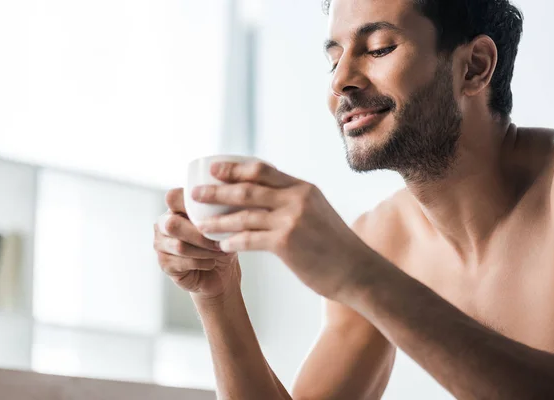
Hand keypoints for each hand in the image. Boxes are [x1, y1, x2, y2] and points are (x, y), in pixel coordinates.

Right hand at [153, 188, 240, 300]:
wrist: (222, 272)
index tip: (212, 215)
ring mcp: (161, 243)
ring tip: (218, 252)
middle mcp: (164, 223)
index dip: (190, 204)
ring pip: (179, 246)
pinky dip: (202, 263)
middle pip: (172, 224)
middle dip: (200, 235)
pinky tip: (211, 262)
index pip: (172, 198)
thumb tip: (222, 200)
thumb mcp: (224, 222)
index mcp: (176, 207)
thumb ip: (216, 209)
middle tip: (219, 242)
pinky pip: (182, 262)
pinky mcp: (164, 263)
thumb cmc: (222, 242)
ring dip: (204, 251)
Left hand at [191, 161, 371, 298]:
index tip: (214, 168)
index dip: (235, 168)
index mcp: (303, 188)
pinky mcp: (286, 243)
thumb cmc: (336, 246)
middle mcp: (296, 198)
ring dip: (218, 219)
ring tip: (199, 224)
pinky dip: (232, 242)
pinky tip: (221, 246)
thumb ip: (295, 203)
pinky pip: (249, 239)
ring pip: (244, 214)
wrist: (358, 271)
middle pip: (247, 188)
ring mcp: (291, 219)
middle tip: (196, 192)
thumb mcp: (318, 213)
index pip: (262, 170)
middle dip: (217, 189)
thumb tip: (268, 201)